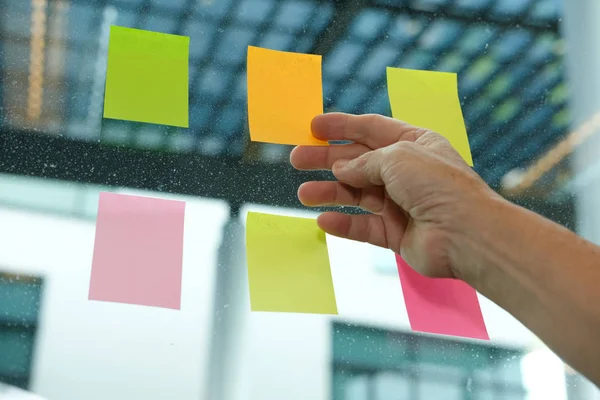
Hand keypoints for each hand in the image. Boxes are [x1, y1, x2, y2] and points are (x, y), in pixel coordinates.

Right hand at [290, 112, 498, 279]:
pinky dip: (343, 224)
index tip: (312, 126)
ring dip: (329, 192)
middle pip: (358, 162)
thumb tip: (341, 168)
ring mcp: (400, 203)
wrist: (465, 234)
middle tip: (297, 158)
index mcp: (414, 144)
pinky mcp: (396, 233)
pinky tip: (323, 220)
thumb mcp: (397, 157)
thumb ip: (364, 161)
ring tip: (303, 193)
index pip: (371, 129)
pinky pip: (363, 226)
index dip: (341, 126)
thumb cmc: (438, 185)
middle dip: (326, 159)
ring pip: (356, 195)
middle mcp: (406, 172)